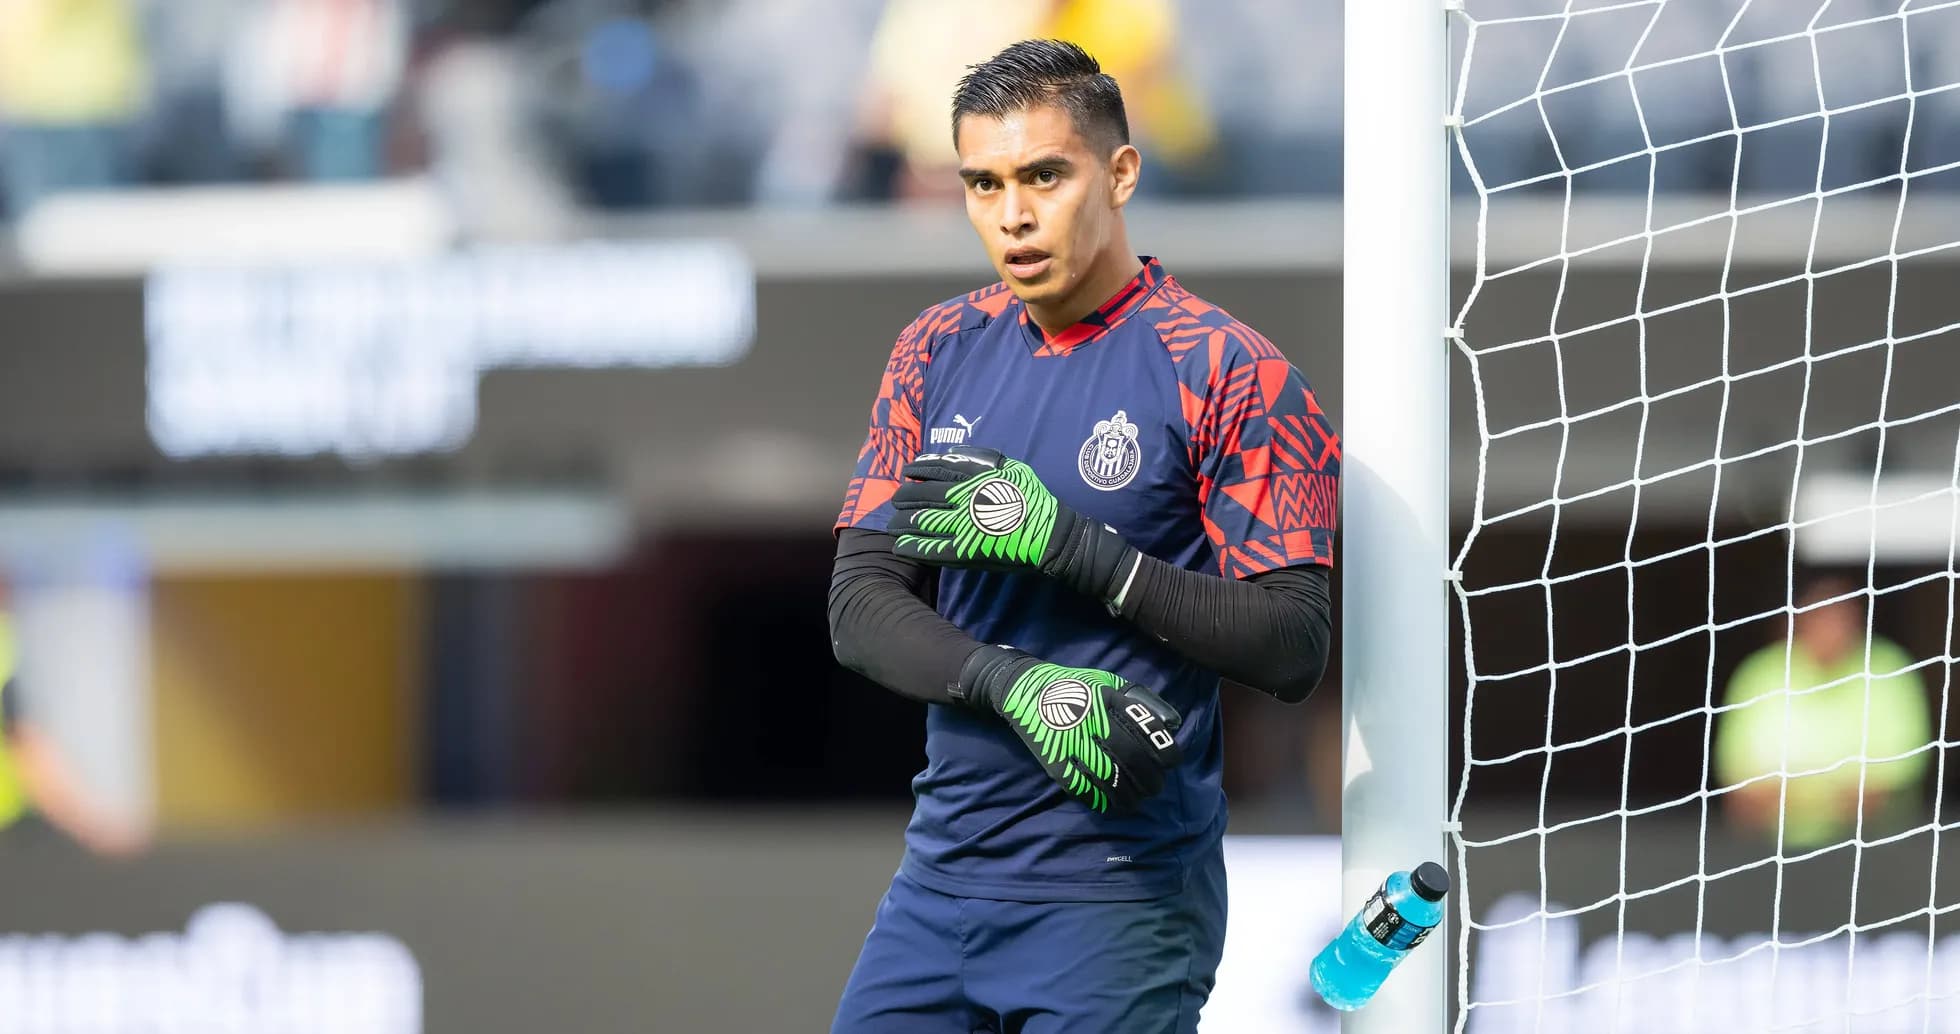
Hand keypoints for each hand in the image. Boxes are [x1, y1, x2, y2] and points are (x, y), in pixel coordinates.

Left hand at [890, 446, 1135, 599]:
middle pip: (923, 496)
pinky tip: (900, 546)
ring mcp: (962, 526)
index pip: (936, 471)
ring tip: (892, 523)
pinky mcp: (965, 551)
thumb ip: (982, 459)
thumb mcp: (1012, 467)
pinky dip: (913, 547)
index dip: (917, 469)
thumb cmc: (1033, 498)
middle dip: (904, 497)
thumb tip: (953, 452)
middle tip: (895, 499)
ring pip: (923, 521)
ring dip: (902, 521)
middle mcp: (963, 500)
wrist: (1048, 534)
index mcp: (974, 479)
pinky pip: (932, 549)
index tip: (906, 471)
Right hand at [960, 645, 1182, 813]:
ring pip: (1108, 777)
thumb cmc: (1073, 686)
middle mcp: (1091, 719)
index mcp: (1108, 697)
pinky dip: (1100, 800)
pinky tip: (1112, 805)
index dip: (1164, 750)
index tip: (1171, 763)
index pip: (1145, 727)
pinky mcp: (1054, 759)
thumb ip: (1136, 699)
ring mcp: (1071, 741)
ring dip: (1128, 796)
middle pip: (1130, 756)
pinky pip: (1081, 786)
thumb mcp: (1106, 681)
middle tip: (1155, 787)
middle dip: (1150, 779)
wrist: (1025, 690)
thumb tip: (1170, 724)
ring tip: (1137, 802)